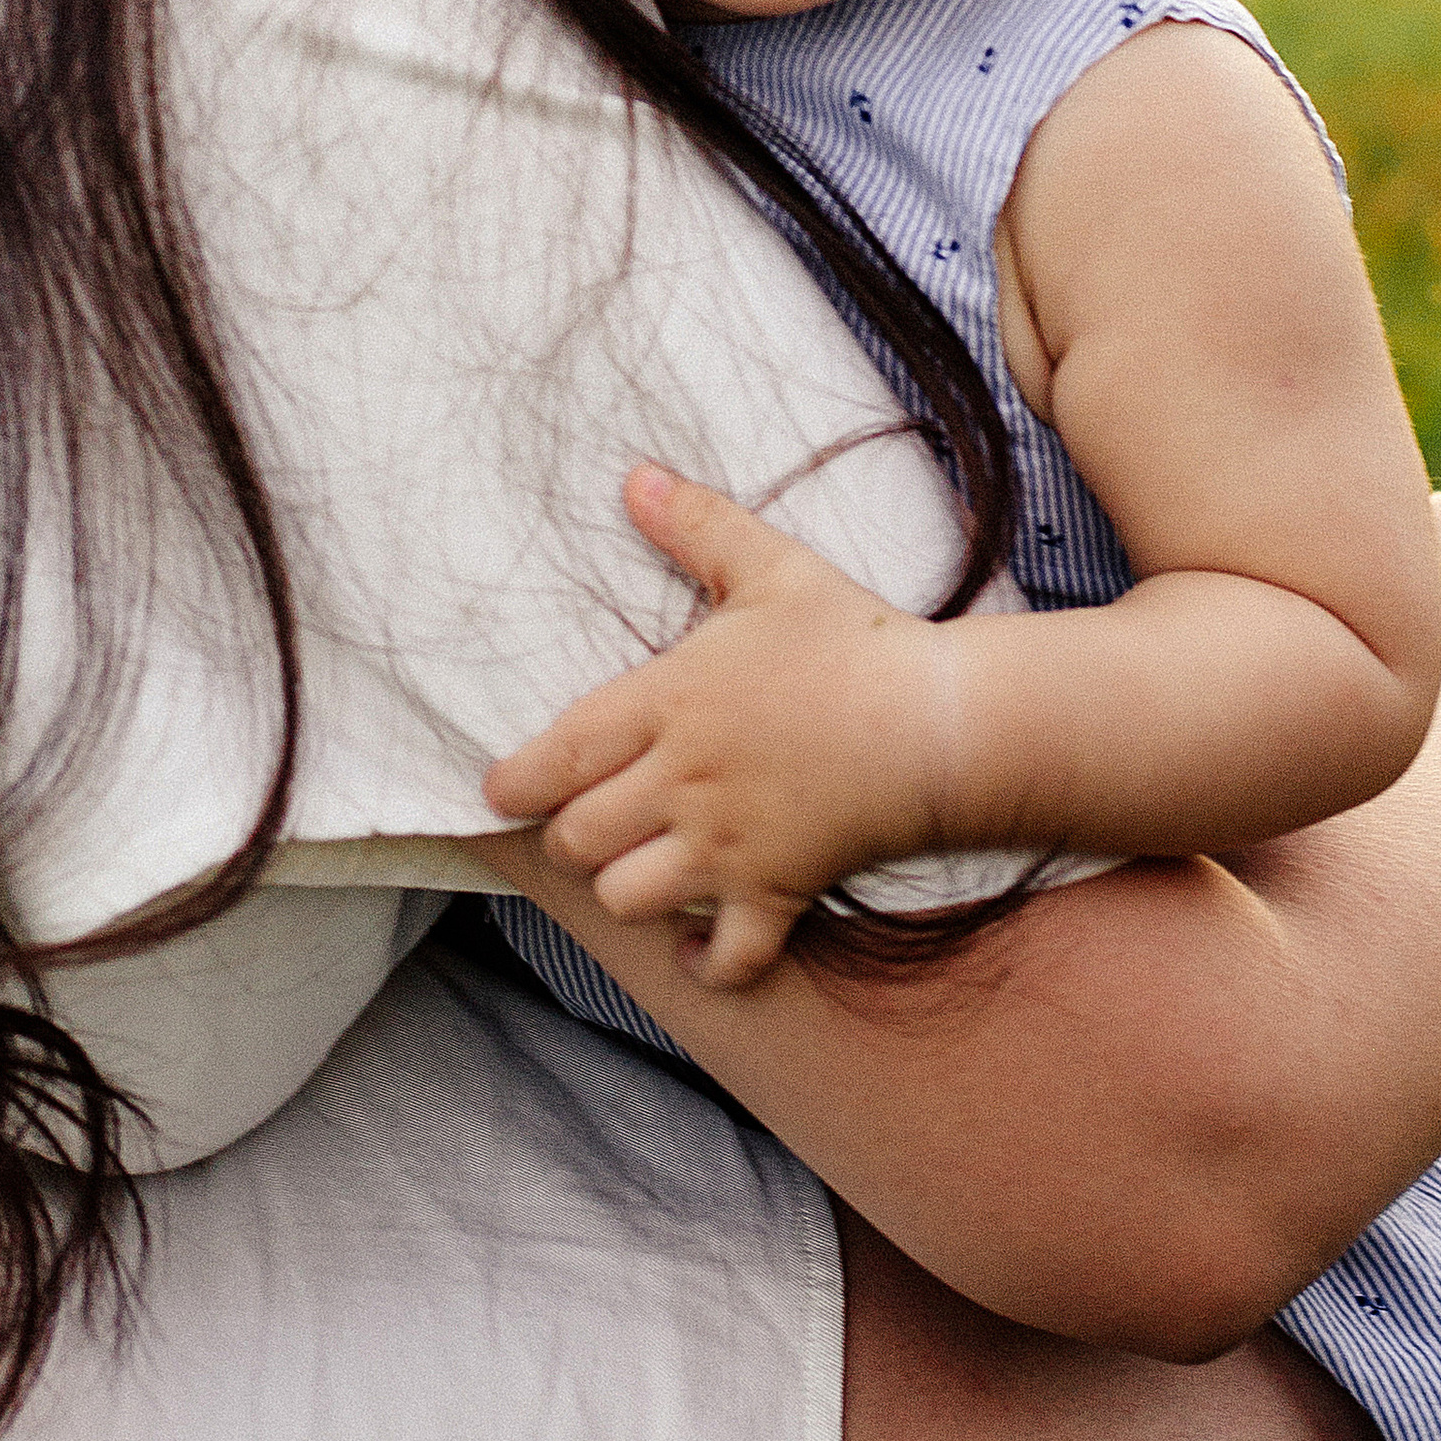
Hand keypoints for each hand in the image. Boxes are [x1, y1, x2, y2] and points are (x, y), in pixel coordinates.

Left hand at [482, 463, 949, 987]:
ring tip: (642, 866)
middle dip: (570, 835)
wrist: (939, 722)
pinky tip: (702, 941)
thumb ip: (697, 525)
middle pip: (579, 839)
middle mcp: (685, 783)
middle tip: (587, 818)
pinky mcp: (778, 894)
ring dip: (627, 890)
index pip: (558, 756)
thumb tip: (634, 477)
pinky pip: (725, 959)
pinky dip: (708, 962)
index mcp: (671, 704)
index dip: (514, 783)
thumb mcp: (770, 568)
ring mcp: (730, 847)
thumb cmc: (852, 641)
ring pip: (629, 899)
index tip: (502, 789)